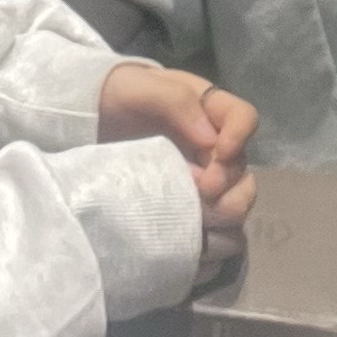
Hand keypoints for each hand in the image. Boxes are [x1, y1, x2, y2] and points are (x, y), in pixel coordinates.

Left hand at [98, 65, 260, 263]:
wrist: (91, 123)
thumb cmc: (117, 97)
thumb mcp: (139, 88)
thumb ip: (175, 102)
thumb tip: (211, 139)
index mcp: (209, 112)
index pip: (244, 119)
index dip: (240, 137)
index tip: (219, 154)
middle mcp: (214, 149)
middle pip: (243, 173)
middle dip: (229, 189)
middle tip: (200, 192)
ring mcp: (203, 181)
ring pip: (236, 206)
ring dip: (225, 219)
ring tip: (196, 224)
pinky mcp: (190, 208)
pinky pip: (217, 233)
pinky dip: (213, 244)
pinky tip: (195, 247)